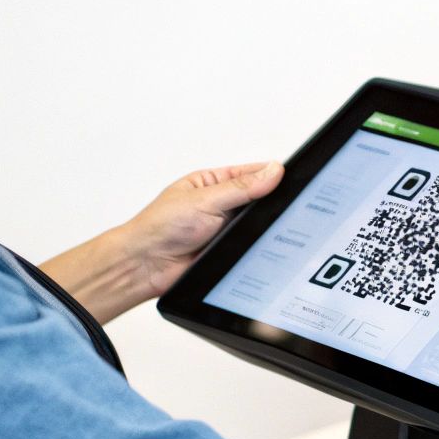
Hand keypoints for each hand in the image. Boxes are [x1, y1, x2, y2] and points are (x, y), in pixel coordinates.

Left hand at [118, 162, 284, 298]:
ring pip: (257, 224)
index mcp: (211, 183)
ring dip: (262, 226)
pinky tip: (262, 245)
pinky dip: (258, 246)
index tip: (291, 177)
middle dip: (270, 203)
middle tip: (285, 204)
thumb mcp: (205, 199)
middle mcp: (220, 205)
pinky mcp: (229, 251)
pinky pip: (252, 246)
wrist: (147, 266)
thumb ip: (241, 187)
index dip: (271, 174)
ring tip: (268, 226)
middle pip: (258, 199)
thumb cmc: (160, 228)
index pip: (249, 173)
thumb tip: (273, 171)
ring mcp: (225, 229)